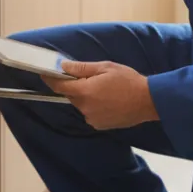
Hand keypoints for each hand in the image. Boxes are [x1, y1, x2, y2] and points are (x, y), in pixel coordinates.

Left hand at [44, 61, 158, 129]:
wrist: (148, 101)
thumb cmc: (128, 81)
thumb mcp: (105, 67)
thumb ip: (81, 68)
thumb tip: (63, 66)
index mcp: (85, 92)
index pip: (59, 86)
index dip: (50, 79)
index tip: (45, 74)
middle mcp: (85, 108)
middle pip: (71, 95)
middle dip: (75, 86)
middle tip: (91, 77)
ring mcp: (92, 118)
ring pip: (81, 104)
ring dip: (86, 96)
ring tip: (105, 89)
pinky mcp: (99, 125)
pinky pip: (90, 112)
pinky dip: (94, 106)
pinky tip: (108, 100)